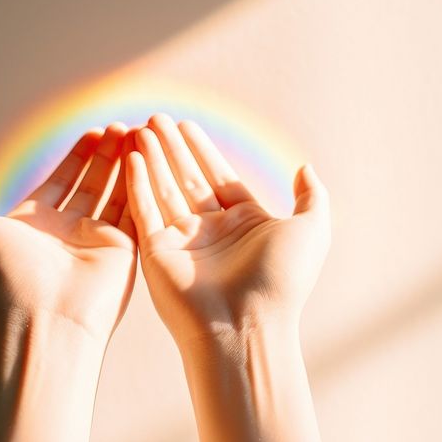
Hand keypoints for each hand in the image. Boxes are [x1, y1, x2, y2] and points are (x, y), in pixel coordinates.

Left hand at [0, 123, 136, 441]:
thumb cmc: (3, 276)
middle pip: (91, 184)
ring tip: (137, 135)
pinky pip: (134, 210)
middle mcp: (67, 232)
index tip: (93, 131)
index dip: (77, 156)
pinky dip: (141, 185)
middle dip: (105, 155)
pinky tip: (147, 160)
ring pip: (115, 194)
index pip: (61, 181)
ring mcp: (96, 241)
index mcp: (35, 224)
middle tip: (121, 127)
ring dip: (125, 165)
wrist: (42, 318)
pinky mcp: (122, 250)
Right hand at [126, 114, 329, 345]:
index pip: (218, 176)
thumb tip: (304, 167)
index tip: (186, 124)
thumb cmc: (282, 280)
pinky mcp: (157, 253)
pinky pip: (144, 210)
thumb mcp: (311, 230)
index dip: (201, 149)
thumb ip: (311, 196)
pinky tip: (131, 155)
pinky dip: (136, 183)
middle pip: (187, 178)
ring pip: (163, 189)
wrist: (246, 325)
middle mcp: (211, 231)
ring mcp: (182, 242)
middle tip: (156, 117)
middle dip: (171, 147)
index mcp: (245, 223)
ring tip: (139, 126)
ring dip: (151, 157)